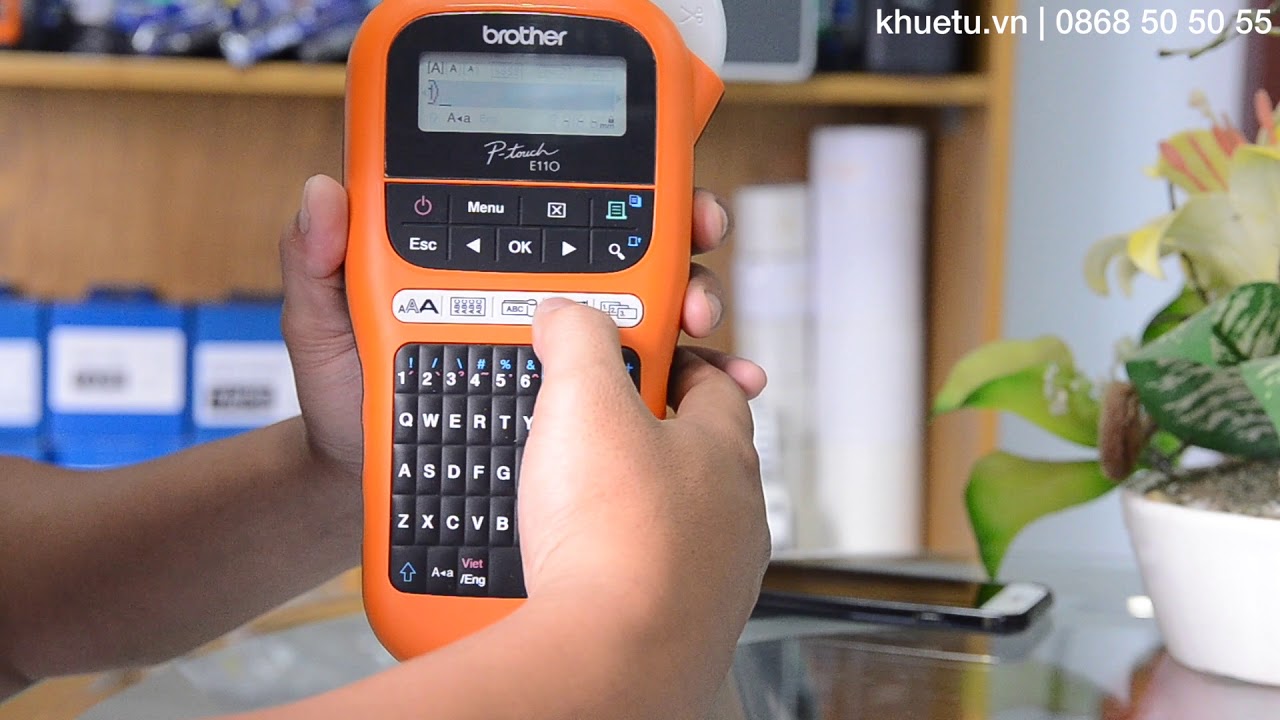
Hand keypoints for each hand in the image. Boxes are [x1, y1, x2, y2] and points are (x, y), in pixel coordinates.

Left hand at [276, 177, 745, 483]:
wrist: (358, 488)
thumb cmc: (344, 400)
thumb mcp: (322, 324)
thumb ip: (318, 260)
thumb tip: (325, 192)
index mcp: (489, 269)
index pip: (564, 212)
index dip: (624, 190)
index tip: (662, 192)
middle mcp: (542, 305)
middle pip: (632, 258)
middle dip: (684, 245)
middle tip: (699, 252)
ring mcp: (568, 363)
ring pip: (654, 321)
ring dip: (696, 313)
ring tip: (705, 330)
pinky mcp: (584, 419)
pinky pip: (648, 395)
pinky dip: (695, 388)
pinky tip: (721, 390)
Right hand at [516, 299, 769, 715]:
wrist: (607, 661)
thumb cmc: (615, 539)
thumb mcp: (583, 400)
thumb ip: (580, 339)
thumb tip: (570, 314)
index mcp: (724, 448)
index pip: (712, 378)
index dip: (671, 355)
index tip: (638, 350)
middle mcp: (735, 513)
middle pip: (694, 448)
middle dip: (647, 429)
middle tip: (594, 422)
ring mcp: (715, 575)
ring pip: (678, 516)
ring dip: (636, 499)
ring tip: (577, 496)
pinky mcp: (685, 625)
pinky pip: (654, 573)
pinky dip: (623, 560)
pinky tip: (581, 561)